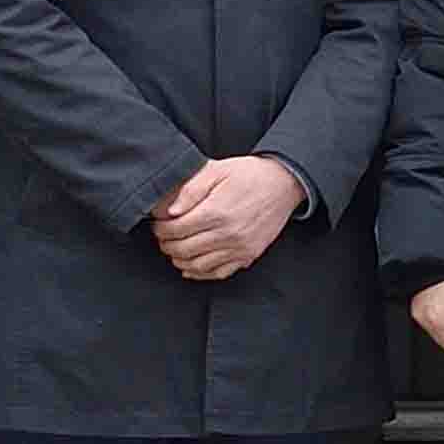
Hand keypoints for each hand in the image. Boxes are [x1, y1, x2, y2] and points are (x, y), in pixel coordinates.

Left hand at [152, 155, 302, 280]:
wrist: (284, 183)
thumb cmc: (250, 175)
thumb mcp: (217, 170)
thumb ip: (191, 190)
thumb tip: (170, 211)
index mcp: (216, 212)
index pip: (176, 230)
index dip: (161, 229)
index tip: (158, 225)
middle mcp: (227, 234)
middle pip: (183, 249)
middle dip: (167, 244)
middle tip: (163, 238)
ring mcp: (238, 248)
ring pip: (198, 265)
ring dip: (180, 260)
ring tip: (174, 250)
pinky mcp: (248, 255)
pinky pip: (218, 273)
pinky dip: (200, 273)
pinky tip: (191, 266)